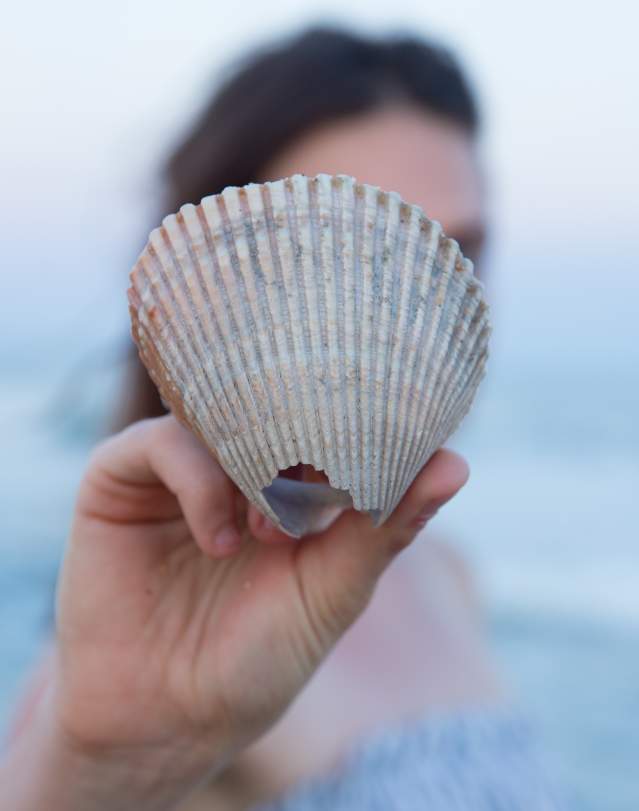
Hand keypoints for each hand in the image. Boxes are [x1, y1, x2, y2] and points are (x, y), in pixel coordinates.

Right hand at [13, 416, 467, 808]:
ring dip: (253, 470)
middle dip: (306, 447)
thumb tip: (458, 463)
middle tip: (320, 499)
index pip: (329, 419)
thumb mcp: (334, 589)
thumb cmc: (261, 653)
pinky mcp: (123, 474)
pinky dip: (200, 482)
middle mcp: (236, 461)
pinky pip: (166, 441)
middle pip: (276, 405)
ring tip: (268, 535)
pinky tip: (218, 539)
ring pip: (223, 416)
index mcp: (290, 479)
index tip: (391, 437)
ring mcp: (182, 463)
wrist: (169, 713)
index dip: (361, 425)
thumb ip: (386, 525)